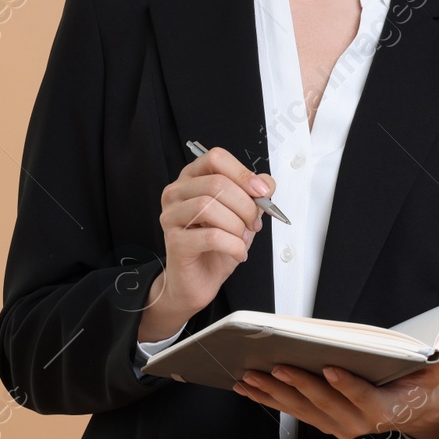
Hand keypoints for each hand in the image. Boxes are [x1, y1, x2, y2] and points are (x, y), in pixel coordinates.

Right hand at [139, 146, 274, 341]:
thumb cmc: (214, 247)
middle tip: (254, 223)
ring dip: (237, 225)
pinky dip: (233, 245)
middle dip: (245, 205)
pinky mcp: (174, 241)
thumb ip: (253, 196)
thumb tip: (267, 183)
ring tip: (243, 238)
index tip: (261, 192)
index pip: (216, 158)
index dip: (243, 173)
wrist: (196, 281)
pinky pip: (210, 236)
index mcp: (192, 179)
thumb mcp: (240, 216)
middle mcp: (177, 193)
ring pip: (210, 207)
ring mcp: (171, 216)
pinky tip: (238, 252)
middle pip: (217, 183)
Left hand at [233, 343, 438, 438]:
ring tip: (250, 377)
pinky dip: (270, 399)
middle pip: (323, 403)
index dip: (346, 385)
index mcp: (382, 409)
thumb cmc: (417, 389)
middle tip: (275, 366)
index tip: (329, 369)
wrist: (412, 414)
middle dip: (297, 385)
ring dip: (273, 394)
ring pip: (301, 409)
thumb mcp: (434, 376)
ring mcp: (337, 424)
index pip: (361, 397)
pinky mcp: (323, 422)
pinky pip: (293, 411)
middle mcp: (356, 422)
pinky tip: (249, 387)